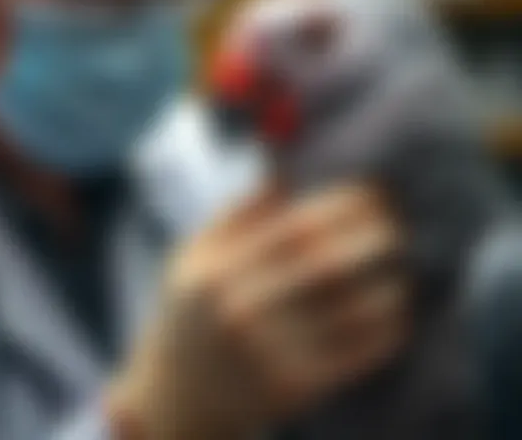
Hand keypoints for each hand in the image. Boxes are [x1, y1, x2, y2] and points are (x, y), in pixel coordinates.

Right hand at [109, 184, 408, 439]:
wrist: (176, 399)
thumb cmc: (188, 315)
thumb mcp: (190, 258)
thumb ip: (233, 216)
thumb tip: (280, 176)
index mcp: (219, 271)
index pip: (294, 228)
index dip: (341, 207)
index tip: (371, 194)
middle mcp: (245, 310)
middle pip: (329, 265)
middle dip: (373, 239)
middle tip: (396, 228)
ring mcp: (271, 354)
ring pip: (353, 312)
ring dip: (388, 286)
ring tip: (398, 271)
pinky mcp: (295, 389)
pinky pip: (357, 354)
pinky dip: (385, 329)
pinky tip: (391, 312)